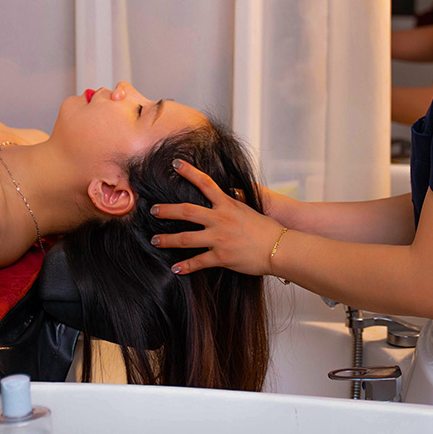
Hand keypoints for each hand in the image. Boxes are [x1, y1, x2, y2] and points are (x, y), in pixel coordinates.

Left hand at [150, 160, 285, 276]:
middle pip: (187, 211)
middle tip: (153, 210)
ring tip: (155, 240)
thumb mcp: (250, 208)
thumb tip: (228, 192)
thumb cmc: (268, 228)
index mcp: (228, 205)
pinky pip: (199, 262)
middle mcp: (220, 219)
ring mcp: (219, 238)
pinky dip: (186, 266)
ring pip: (187, 238)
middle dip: (167, 210)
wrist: (279, 248)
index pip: (205, 183)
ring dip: (168, 240)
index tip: (175, 164)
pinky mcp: (222, 256)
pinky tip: (176, 269)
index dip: (189, 172)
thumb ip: (236, 200)